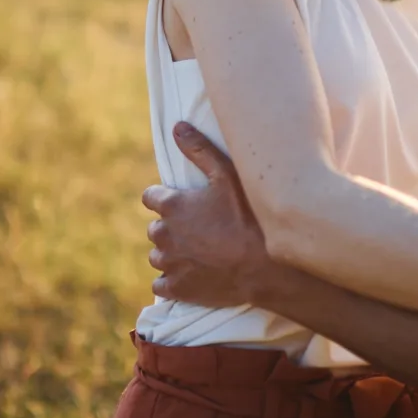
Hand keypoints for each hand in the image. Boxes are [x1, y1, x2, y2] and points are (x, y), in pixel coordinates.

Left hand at [141, 123, 275, 307]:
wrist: (266, 267)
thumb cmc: (250, 217)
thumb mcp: (228, 176)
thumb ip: (200, 150)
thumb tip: (177, 127)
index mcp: (172, 206)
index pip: (150, 197)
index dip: (166, 198)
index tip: (184, 204)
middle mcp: (164, 235)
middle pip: (155, 229)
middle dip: (171, 228)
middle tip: (199, 230)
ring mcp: (170, 264)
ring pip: (158, 256)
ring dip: (171, 254)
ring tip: (198, 253)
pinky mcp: (177, 289)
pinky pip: (160, 285)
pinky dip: (171, 281)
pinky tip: (191, 277)